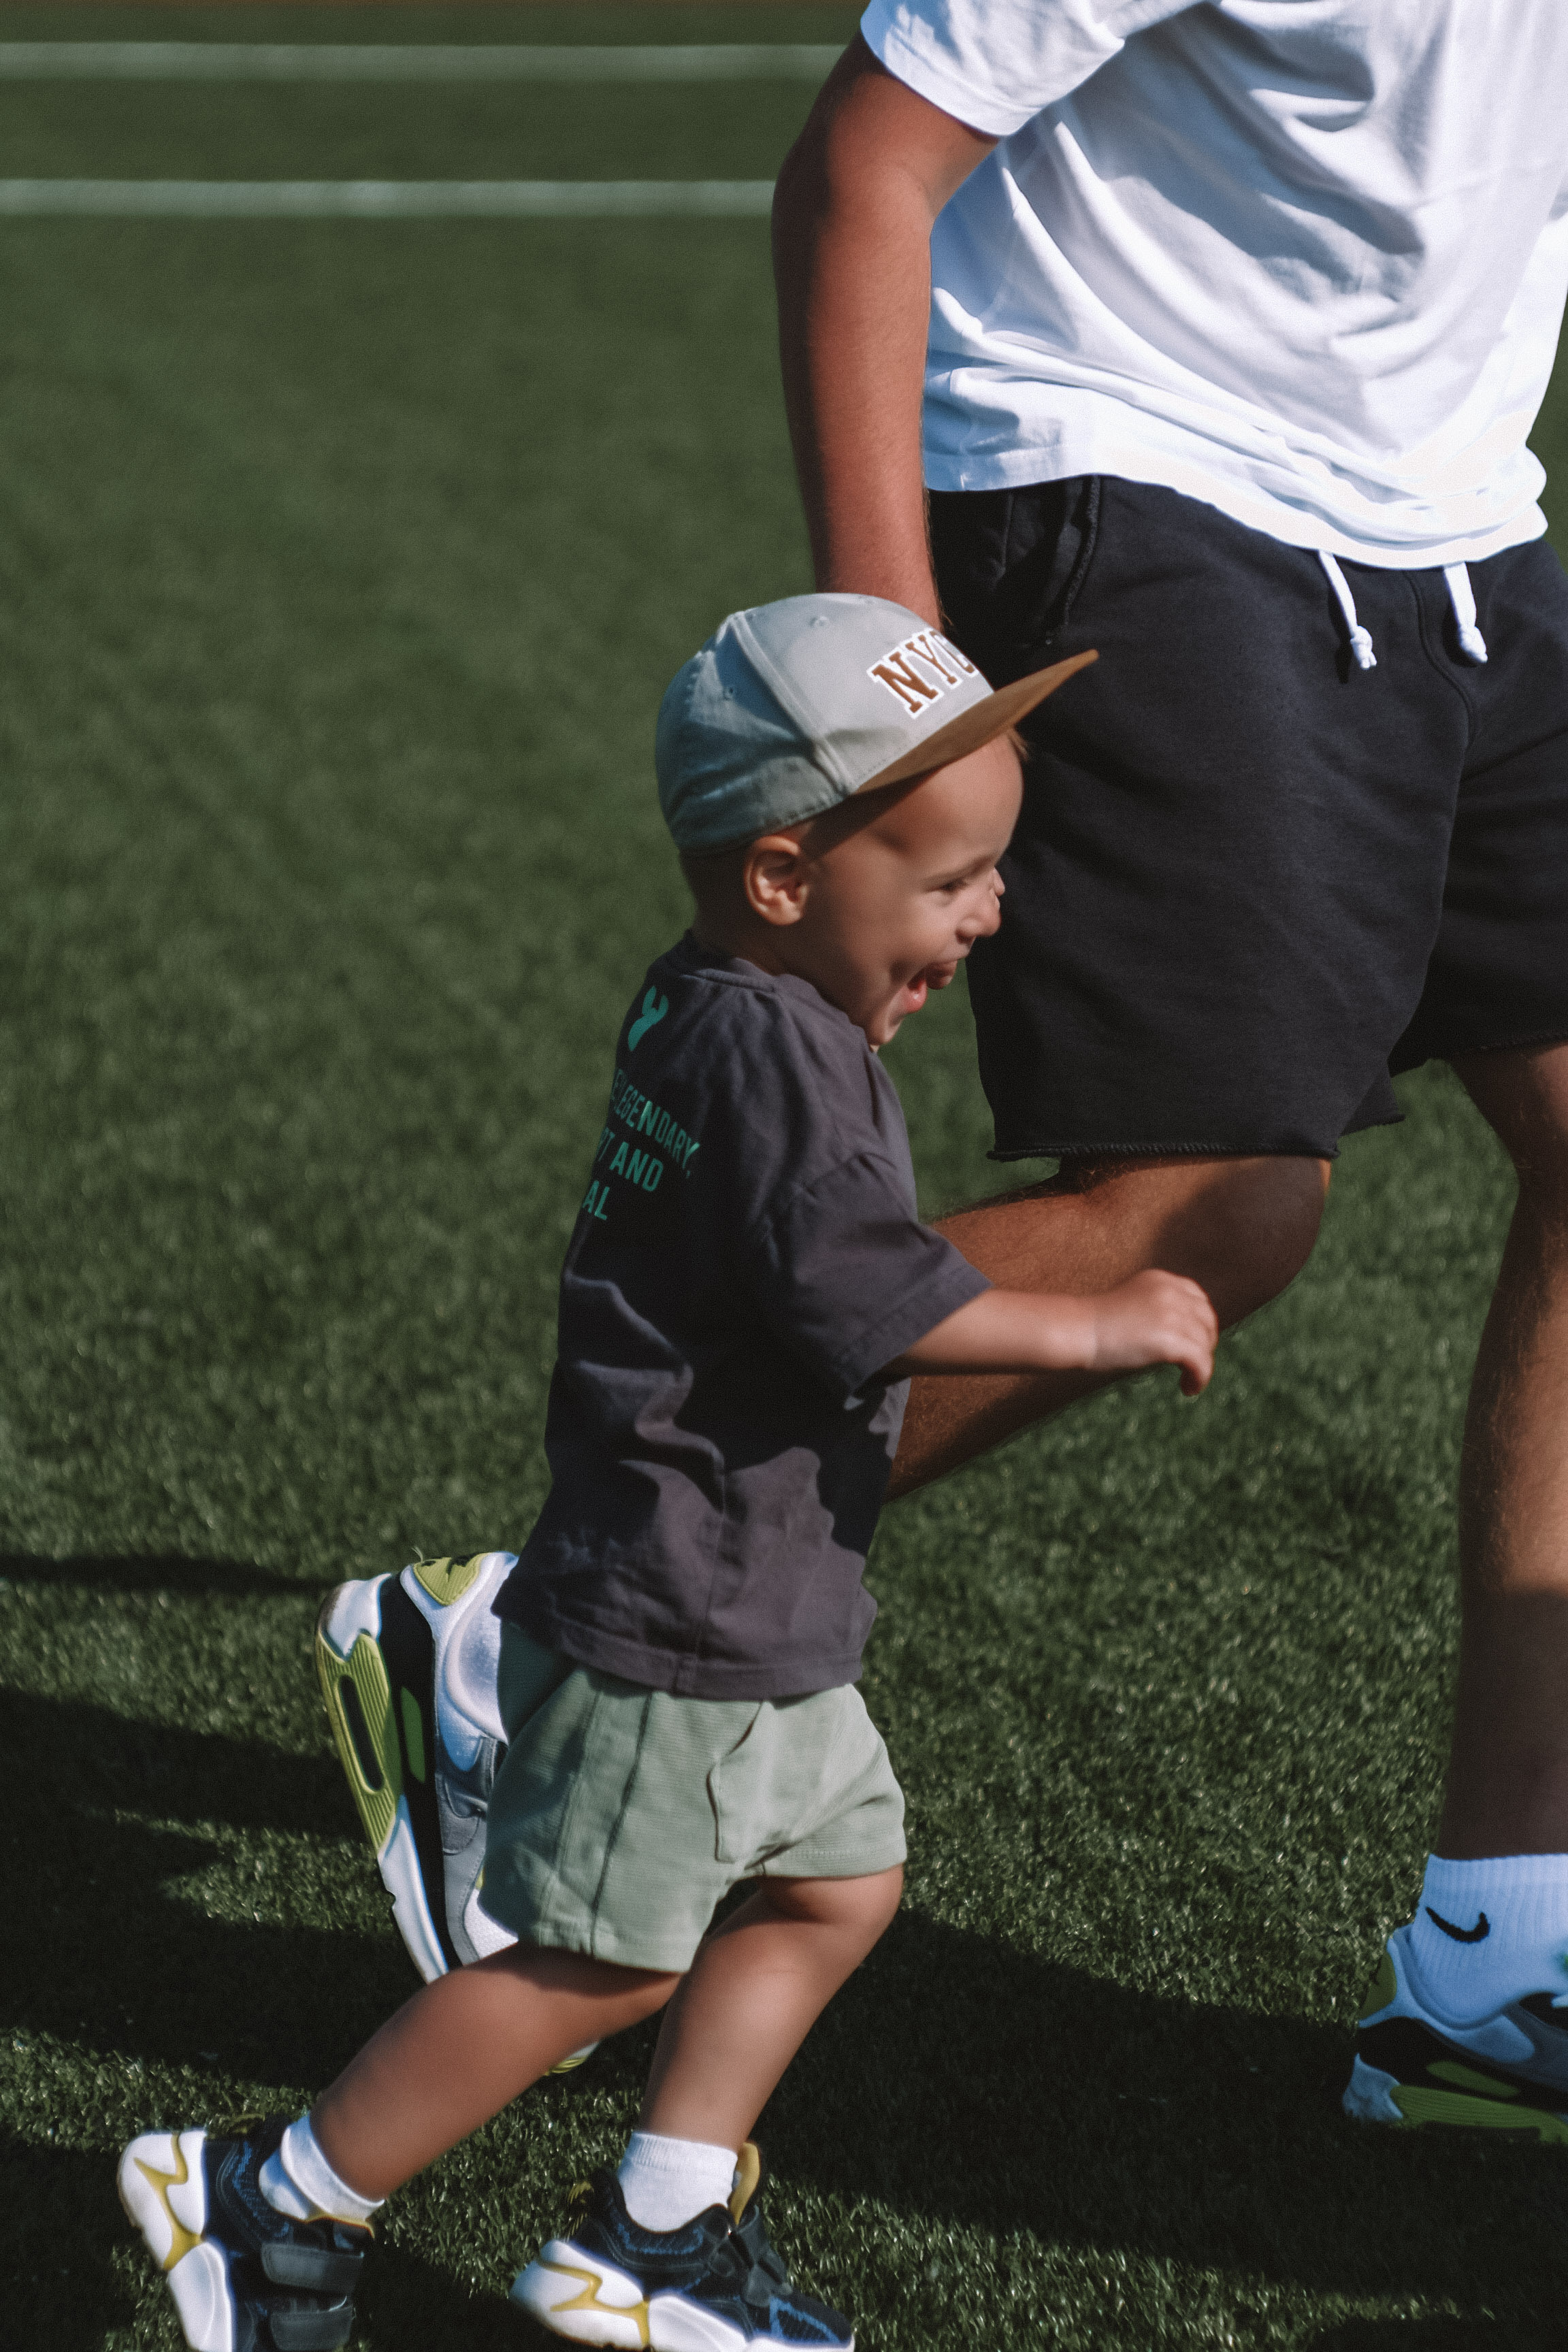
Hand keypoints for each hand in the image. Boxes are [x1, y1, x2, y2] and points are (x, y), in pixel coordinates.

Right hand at [1084, 1269, 1218, 1396]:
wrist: (1077, 1330)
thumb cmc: (1093, 1325)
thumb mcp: (1130, 1304)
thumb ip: (1154, 1309)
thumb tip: (1177, 1337)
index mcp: (1161, 1280)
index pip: (1198, 1298)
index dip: (1201, 1322)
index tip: (1193, 1341)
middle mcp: (1172, 1292)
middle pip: (1207, 1320)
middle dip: (1204, 1343)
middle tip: (1192, 1364)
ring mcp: (1173, 1315)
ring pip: (1205, 1344)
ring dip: (1200, 1365)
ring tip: (1187, 1381)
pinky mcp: (1172, 1340)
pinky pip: (1201, 1363)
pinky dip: (1200, 1379)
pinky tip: (1188, 1389)